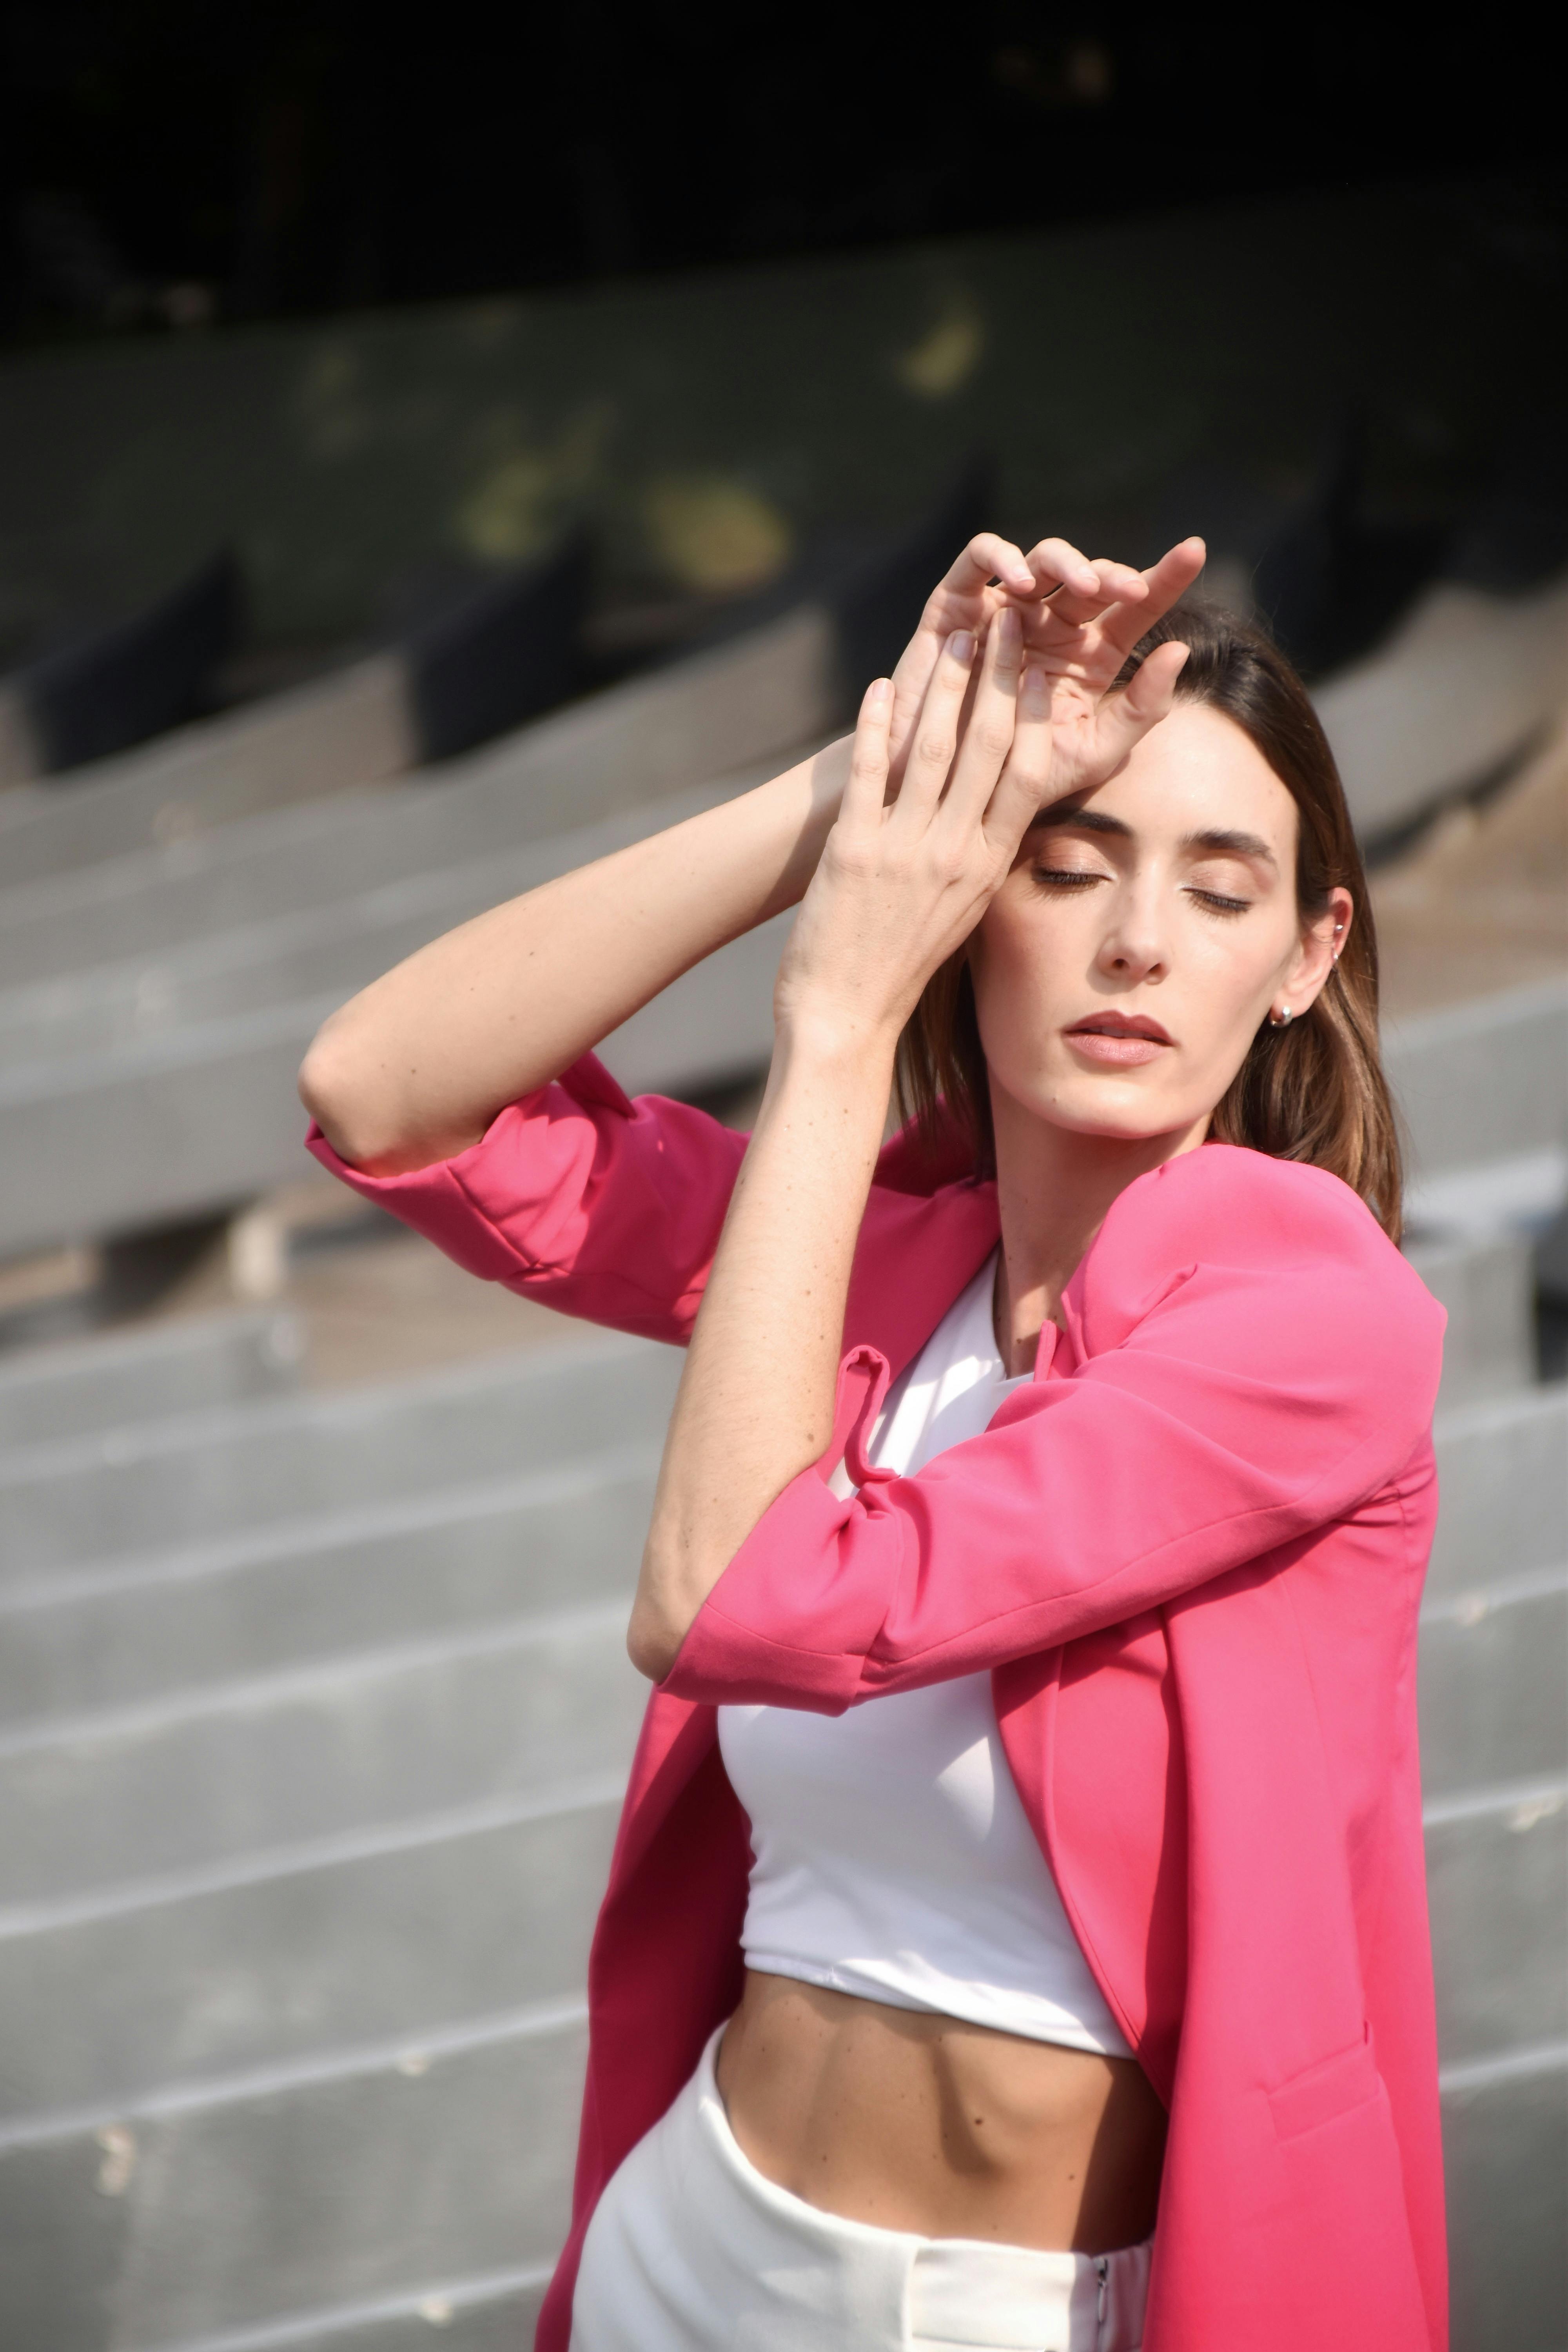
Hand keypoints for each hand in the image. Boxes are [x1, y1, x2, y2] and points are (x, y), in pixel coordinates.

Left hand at [778, 604, 1049, 1047]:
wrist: (848, 1015)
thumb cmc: (903, 963)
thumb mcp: (962, 910)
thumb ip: (980, 856)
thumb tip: (997, 810)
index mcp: (986, 866)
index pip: (1026, 777)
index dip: (1035, 716)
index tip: (1042, 670)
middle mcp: (953, 852)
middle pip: (986, 749)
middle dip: (998, 680)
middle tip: (1007, 626)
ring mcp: (903, 849)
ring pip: (933, 750)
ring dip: (942, 687)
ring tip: (953, 638)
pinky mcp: (852, 850)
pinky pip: (870, 774)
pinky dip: (875, 726)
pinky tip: (881, 684)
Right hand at [886, 532, 1206, 797]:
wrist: (941, 793)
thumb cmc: (1017, 779)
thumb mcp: (1094, 752)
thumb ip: (1142, 709)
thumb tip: (1181, 650)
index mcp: (1089, 656)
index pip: (1134, 608)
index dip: (1165, 577)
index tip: (1195, 551)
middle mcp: (1050, 626)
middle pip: (1090, 578)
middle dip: (1114, 575)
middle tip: (1131, 591)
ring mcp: (1004, 611)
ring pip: (1040, 560)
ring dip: (1065, 563)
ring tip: (1083, 586)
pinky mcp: (957, 606)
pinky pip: (978, 560)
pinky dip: (1000, 558)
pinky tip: (1018, 584)